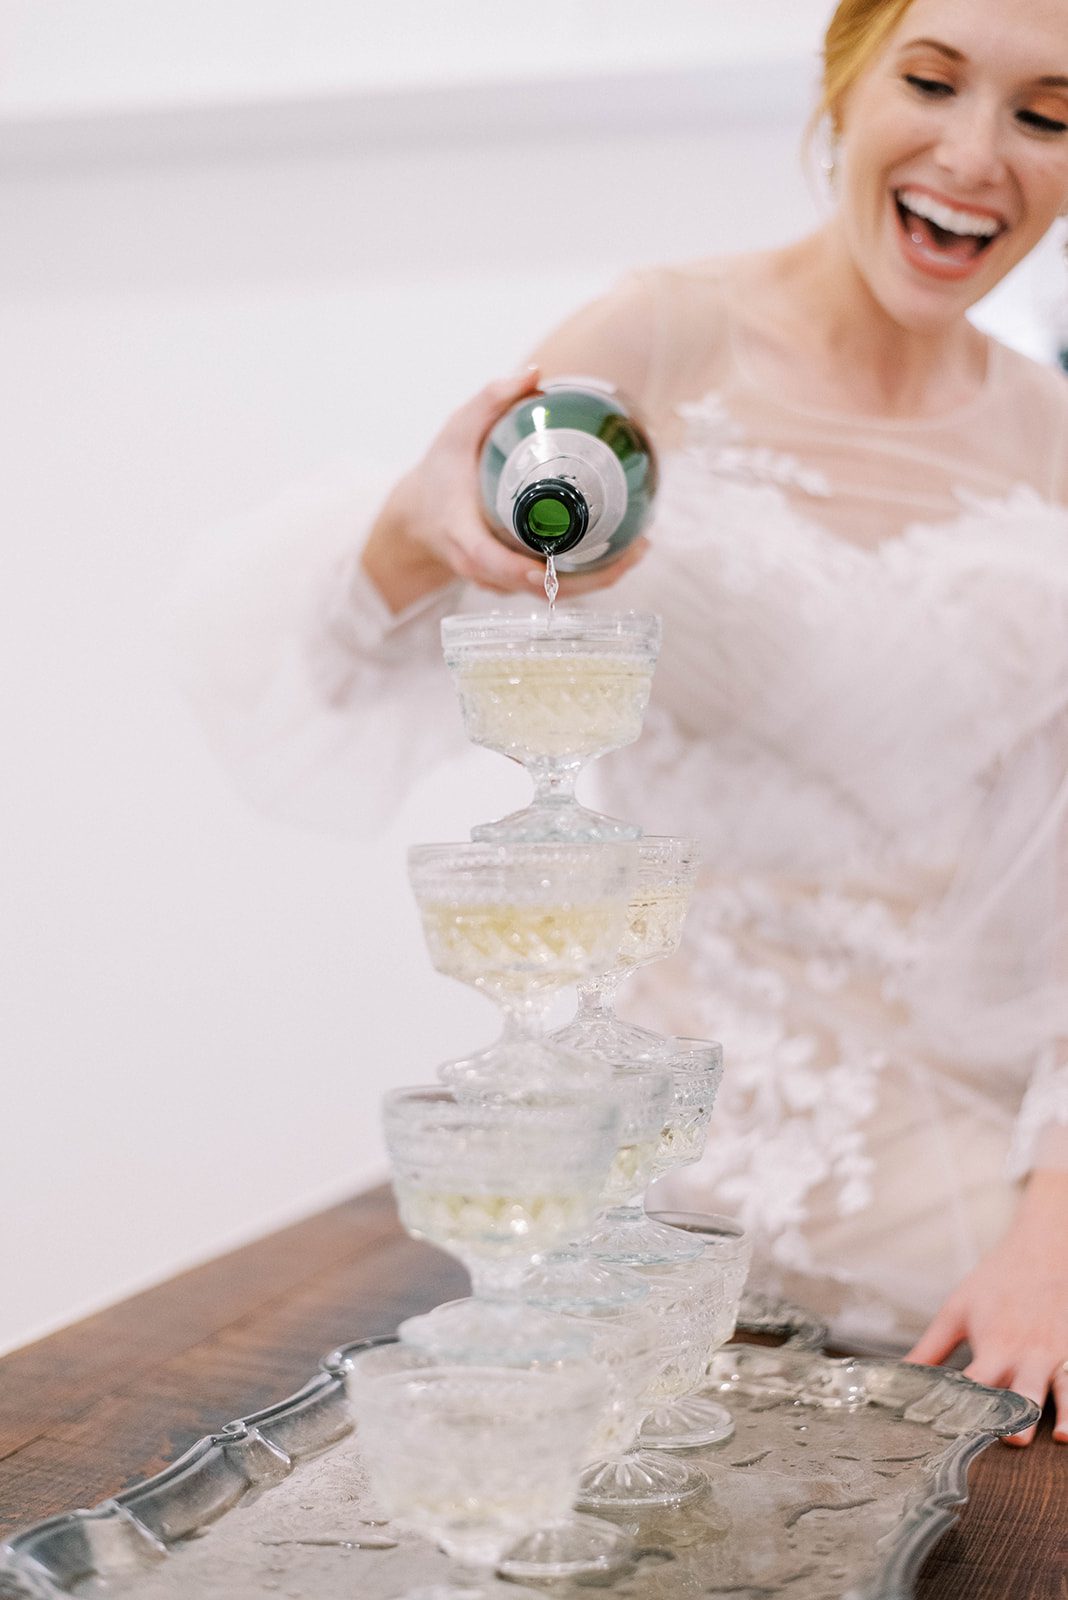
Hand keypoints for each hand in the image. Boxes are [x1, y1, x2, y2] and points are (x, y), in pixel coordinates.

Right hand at [361, 367, 648, 612]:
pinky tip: (622, 550)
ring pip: (551, 593)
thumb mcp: (455, 432)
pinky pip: (554, 586)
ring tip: (640, 548)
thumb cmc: (441, 472)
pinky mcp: (516, 584)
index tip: (552, 568)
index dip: (521, 571)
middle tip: (634, 549)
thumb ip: (489, 402)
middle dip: (588, 579)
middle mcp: (484, 569)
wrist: (421, 518)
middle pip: (537, 589)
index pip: (491, 562)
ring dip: (597, 578)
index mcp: (464, 538)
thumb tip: (535, 373)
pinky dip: (588, 574)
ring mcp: (501, 582)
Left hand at [905, 1170, 1067, 1445]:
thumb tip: (901, 1375)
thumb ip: (930, 1349)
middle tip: (1011, 1438)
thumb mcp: (957, 1310)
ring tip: (1058, 1436)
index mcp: (993, 1346)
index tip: (952, 1432)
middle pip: (1021, 1391)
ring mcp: (1055, 1355)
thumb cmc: (996, 1282)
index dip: (965, 1410)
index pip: (976, 1385)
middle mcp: (1026, 1355)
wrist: (1041, 1248)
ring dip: (1062, 1413)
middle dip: (1016, 1416)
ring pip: (1061, 1389)